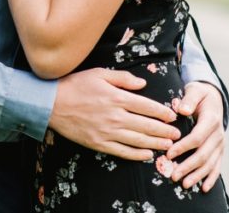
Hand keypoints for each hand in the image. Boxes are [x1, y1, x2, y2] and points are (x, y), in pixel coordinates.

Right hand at [49, 68, 181, 160]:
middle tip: (177, 135)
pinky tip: (147, 155)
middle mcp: (115, 116)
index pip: (147, 106)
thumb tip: (143, 84)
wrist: (51, 103)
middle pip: (147, 126)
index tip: (173, 116)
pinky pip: (122, 151)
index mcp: (117, 98)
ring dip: (155, 144)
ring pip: (138, 140)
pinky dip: (136, 154)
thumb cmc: (75, 84)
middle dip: (164, 131)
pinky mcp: (99, 143)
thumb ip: (123, 78)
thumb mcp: (99, 73)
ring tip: (168, 146)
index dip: (162, 112)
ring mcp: (107, 132)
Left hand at [166, 81, 225, 190]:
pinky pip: (217, 166)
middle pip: (203, 154)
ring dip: (198, 175)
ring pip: (210, 163)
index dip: (183, 147)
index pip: (197, 137)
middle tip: (173, 175)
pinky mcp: (219, 150)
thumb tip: (181, 109)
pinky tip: (204, 188)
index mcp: (211, 120)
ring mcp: (220, 144)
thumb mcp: (195, 90)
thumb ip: (189, 99)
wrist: (214, 98)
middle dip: (188, 166)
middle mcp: (218, 134)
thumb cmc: (200, 94)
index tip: (168, 154)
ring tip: (184, 184)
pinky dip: (211, 178)